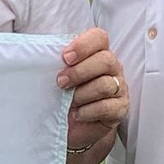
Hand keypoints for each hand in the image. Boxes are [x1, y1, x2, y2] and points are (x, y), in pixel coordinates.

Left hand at [57, 27, 127, 147]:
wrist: (72, 125)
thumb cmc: (64, 95)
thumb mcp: (59, 75)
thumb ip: (56, 62)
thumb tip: (43, 55)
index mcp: (97, 53)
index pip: (99, 38)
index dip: (83, 45)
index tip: (65, 58)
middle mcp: (112, 68)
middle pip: (105, 60)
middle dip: (79, 72)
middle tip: (61, 82)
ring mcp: (119, 88)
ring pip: (105, 84)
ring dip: (82, 94)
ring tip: (69, 101)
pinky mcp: (120, 109)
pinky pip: (107, 107)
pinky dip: (88, 111)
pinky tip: (77, 113)